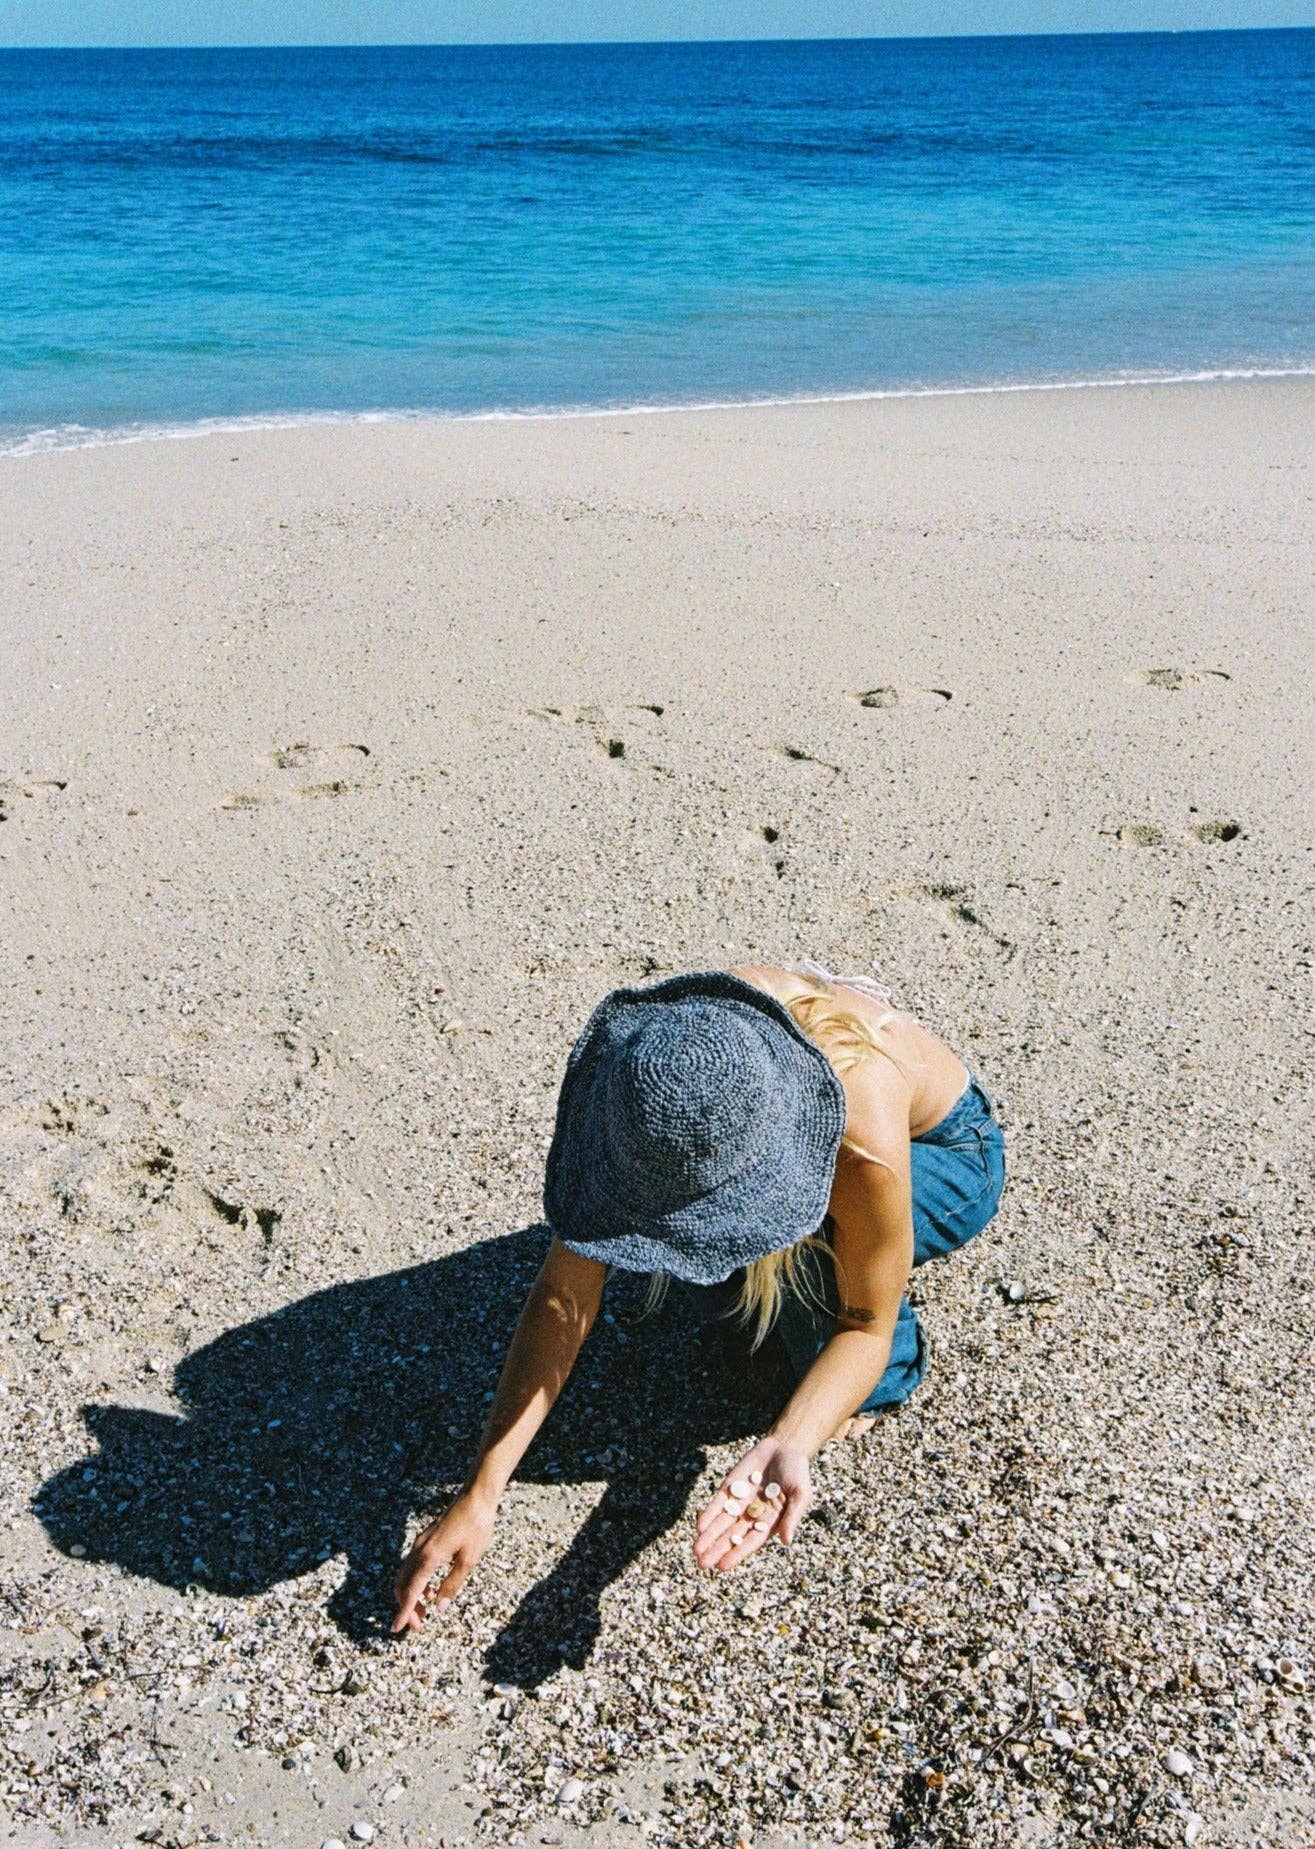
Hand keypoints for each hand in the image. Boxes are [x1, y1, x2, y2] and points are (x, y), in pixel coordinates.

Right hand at [391, 1491, 495, 1632]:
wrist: (475, 1497)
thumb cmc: (476, 1527)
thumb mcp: (468, 1560)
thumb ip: (452, 1585)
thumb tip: (439, 1608)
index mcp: (429, 1558)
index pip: (410, 1591)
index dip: (403, 1612)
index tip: (396, 1629)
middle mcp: (419, 1550)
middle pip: (402, 1585)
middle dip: (406, 1607)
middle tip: (419, 1624)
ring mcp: (420, 1544)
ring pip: (405, 1575)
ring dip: (410, 1595)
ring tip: (425, 1610)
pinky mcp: (425, 1540)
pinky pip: (412, 1566)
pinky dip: (415, 1582)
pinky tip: (431, 1589)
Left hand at [693, 1437, 811, 1572]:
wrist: (784, 1446)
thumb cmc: (797, 1472)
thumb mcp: (801, 1494)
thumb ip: (792, 1516)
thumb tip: (786, 1542)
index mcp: (770, 1522)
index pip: (751, 1541)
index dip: (736, 1553)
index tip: (722, 1566)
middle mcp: (752, 1515)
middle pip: (732, 1536)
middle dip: (717, 1549)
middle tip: (701, 1564)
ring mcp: (739, 1501)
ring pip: (721, 1522)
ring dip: (708, 1536)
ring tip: (696, 1550)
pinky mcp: (730, 1487)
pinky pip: (717, 1503)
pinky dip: (709, 1514)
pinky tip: (699, 1526)